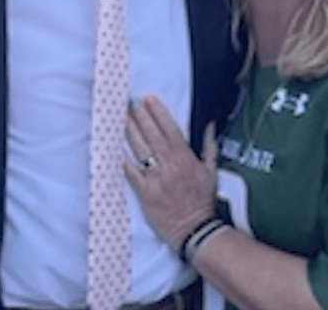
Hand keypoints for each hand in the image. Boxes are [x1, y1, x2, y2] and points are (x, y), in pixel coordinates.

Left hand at [123, 96, 217, 247]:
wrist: (197, 229)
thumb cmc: (204, 201)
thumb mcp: (211, 172)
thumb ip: (209, 147)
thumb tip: (210, 125)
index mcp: (186, 158)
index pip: (170, 129)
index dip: (158, 113)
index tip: (148, 99)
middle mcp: (170, 165)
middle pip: (153, 135)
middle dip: (141, 117)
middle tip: (130, 102)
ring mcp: (157, 179)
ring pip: (141, 150)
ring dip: (131, 132)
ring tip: (122, 118)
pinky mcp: (147, 193)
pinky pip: (133, 174)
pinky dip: (125, 162)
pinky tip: (116, 150)